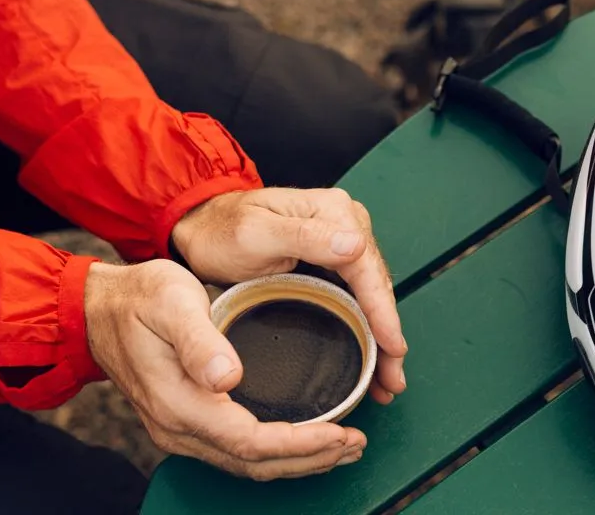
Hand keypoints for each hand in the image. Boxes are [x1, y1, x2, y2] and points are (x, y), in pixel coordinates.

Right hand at [84, 260, 365, 479]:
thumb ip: (199, 340)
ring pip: (246, 463)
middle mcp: (178, 427)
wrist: (98, 310)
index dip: (300, 443)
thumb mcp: (170, 301)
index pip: (250, 441)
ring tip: (341, 448)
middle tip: (355, 444)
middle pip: (254, 463)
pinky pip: (235, 451)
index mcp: (179, 402)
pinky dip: (274, 451)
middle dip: (310, 459)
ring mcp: (179, 430)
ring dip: (297, 460)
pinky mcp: (184, 423)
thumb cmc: (138, 298)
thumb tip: (227, 377)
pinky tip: (301, 439)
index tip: (340, 432)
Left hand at [170, 187, 406, 403]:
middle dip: (387, 335)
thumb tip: (355, 245)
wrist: (202, 230)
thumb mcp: (254, 234)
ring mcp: (339, 244)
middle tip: (392, 380)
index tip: (393, 347)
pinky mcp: (331, 263)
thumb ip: (304, 237)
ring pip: (370, 296)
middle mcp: (344, 225)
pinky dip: (366, 329)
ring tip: (386, 381)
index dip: (383, 311)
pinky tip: (371, 357)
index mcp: (333, 213)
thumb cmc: (221, 232)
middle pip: (376, 286)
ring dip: (381, 338)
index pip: (367, 267)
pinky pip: (356, 298)